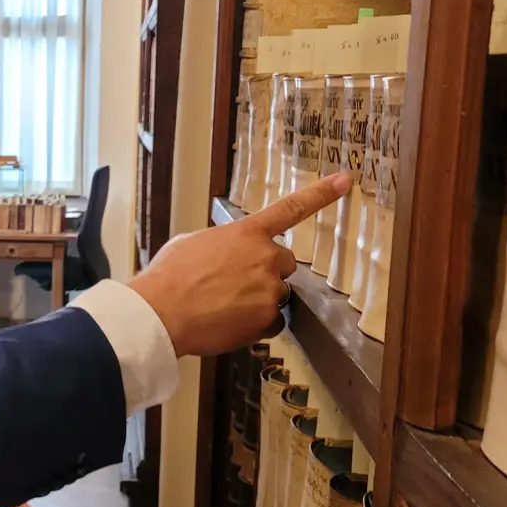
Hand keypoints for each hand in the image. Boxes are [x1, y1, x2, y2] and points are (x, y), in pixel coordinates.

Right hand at [127, 174, 350, 357]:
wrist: (162, 312)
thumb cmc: (169, 277)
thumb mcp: (191, 243)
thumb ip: (220, 243)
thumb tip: (225, 254)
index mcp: (247, 233)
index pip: (291, 209)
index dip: (320, 194)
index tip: (344, 182)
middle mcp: (265, 257)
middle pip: (285, 264)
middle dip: (267, 273)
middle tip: (236, 284)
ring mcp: (269, 289)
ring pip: (276, 296)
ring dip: (257, 301)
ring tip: (222, 306)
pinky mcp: (267, 320)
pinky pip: (271, 323)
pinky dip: (254, 325)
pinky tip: (228, 323)